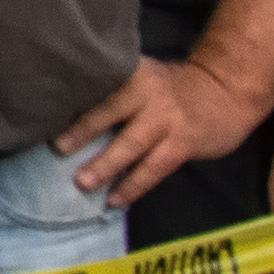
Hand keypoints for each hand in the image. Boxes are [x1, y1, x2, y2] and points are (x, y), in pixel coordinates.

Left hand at [56, 54, 258, 201]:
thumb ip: (116, 93)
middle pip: (110, 110)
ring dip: (106, 165)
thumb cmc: (173, 89)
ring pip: (131, 144)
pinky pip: (153, 168)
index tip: (46, 113)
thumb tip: (68, 118)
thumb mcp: (145, 77)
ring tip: (83, 183)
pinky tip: (116, 199)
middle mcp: (149, 92)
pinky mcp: (183, 142)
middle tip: (57, 148)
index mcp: (133, 73)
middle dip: (83, 130)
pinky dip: (133, 185)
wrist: (227, 91)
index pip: (99, 84)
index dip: (73, 99)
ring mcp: (167, 118)